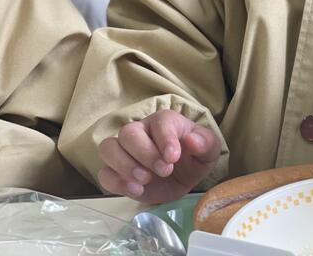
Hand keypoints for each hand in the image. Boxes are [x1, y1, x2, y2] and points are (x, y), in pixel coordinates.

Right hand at [98, 110, 220, 203]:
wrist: (183, 177)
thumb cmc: (194, 157)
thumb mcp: (208, 150)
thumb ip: (205, 143)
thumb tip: (192, 140)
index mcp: (165, 122)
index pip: (159, 122)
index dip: (165, 139)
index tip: (174, 158)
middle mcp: (141, 131)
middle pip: (128, 133)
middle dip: (145, 154)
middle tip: (164, 171)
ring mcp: (125, 151)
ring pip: (109, 148)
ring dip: (125, 166)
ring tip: (146, 180)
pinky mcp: (117, 172)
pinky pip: (104, 173)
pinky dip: (116, 182)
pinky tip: (136, 190)